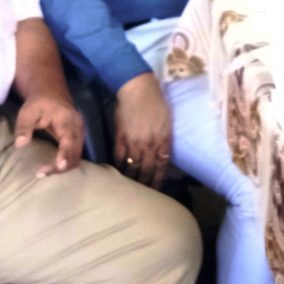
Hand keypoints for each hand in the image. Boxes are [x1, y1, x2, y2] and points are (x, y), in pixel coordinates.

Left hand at [13, 93, 84, 177]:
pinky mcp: (78, 138)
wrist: (52, 92)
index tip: (59, 165)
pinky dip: (66, 164)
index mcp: (66, 119)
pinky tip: (53, 167)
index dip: (65, 153)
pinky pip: (76, 155)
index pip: (69, 138)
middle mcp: (77, 127)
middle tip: (40, 174)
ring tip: (43, 173)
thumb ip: (24, 127)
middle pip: (75, 152)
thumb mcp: (27, 112)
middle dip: (61, 166)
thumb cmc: (39, 102)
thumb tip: (20, 144)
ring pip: (77, 156)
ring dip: (63, 168)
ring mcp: (80, 133)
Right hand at [114, 72, 171, 187]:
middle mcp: (149, 145)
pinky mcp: (120, 138)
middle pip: (146, 170)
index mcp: (163, 140)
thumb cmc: (156, 102)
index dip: (158, 178)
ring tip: (129, 189)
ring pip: (132, 167)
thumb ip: (164, 139)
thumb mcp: (167, 122)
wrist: (137, 89)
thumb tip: (161, 154)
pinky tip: (116, 173)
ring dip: (131, 179)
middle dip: (145, 184)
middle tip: (142, 194)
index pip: (161, 165)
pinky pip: (118, 157)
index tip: (156, 188)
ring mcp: (134, 143)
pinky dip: (118, 167)